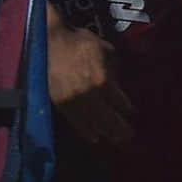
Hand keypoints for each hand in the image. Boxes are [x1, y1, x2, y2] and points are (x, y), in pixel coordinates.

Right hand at [46, 6, 133, 144]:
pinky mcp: (61, 105)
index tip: (131, 112)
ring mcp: (74, 103)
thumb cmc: (78, 42)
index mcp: (103, 81)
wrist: (50, 42)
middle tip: (128, 136)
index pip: (120, 103)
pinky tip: (93, 137)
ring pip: (93, 124)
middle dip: (120, 129)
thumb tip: (117, 83)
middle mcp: (90, 96)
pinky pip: (76, 123)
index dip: (127, 109)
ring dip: (105, 133)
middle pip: (109, 120)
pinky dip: (86, 131)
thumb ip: (114, 68)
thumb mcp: (105, 49)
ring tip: (114, 139)